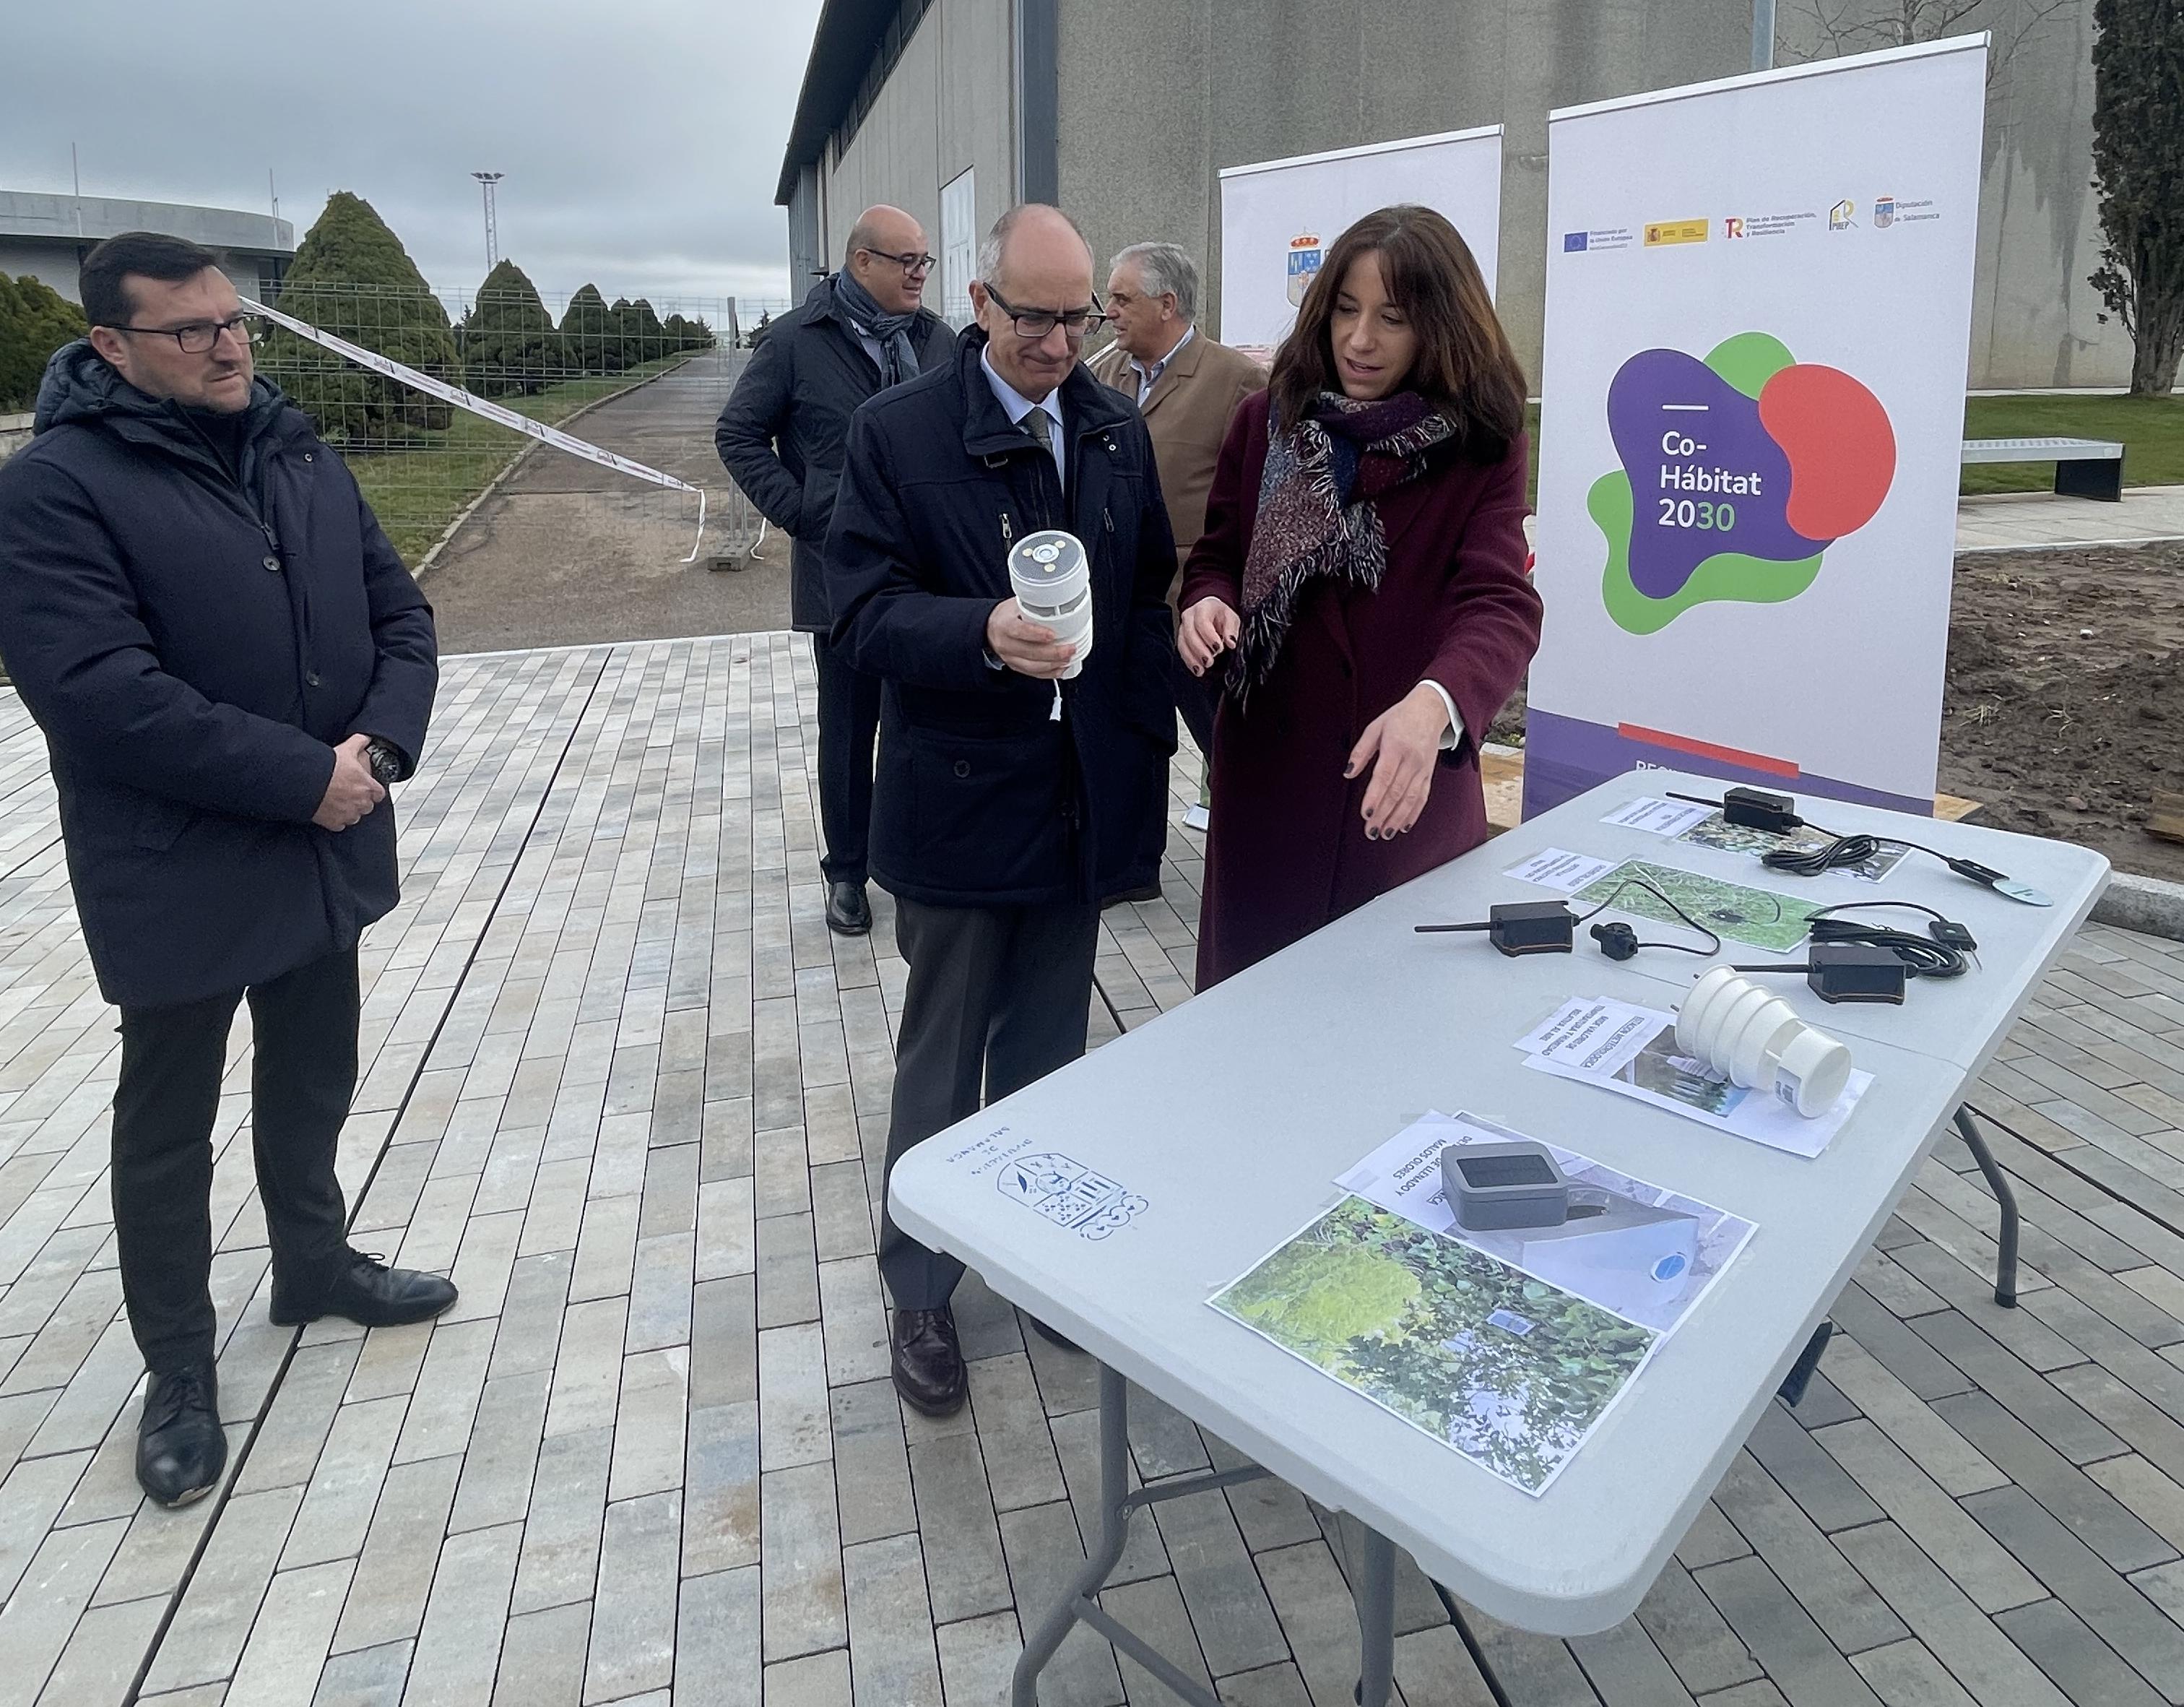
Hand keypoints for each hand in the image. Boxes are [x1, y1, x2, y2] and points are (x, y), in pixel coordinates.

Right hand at [313, 733, 386, 831]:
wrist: (307, 782)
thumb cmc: (328, 767)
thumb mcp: (346, 750)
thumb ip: (359, 743)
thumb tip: (365, 738)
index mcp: (368, 787)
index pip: (379, 794)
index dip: (373, 791)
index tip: (367, 788)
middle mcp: (361, 803)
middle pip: (367, 806)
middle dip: (360, 801)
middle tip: (349, 793)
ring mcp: (348, 815)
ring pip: (354, 817)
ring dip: (349, 811)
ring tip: (338, 801)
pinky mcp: (334, 823)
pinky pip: (339, 825)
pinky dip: (336, 820)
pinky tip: (329, 811)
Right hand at [986, 599, 1076, 678]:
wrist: (989, 628)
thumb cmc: (1005, 616)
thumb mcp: (1015, 605)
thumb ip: (1032, 605)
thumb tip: (1056, 601)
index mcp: (1005, 625)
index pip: (1019, 631)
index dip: (1037, 634)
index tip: (1052, 634)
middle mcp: (1005, 644)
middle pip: (1030, 652)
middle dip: (1053, 653)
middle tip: (1069, 649)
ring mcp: (1009, 657)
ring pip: (1032, 666)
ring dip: (1053, 664)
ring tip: (1068, 659)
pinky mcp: (1015, 666)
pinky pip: (1033, 673)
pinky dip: (1049, 673)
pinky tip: (1060, 668)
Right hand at [1178, 597, 1239, 675]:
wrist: (1210, 611)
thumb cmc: (1220, 614)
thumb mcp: (1231, 618)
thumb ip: (1231, 630)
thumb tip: (1231, 642)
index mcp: (1203, 608)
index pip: (1202, 622)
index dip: (1209, 636)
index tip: (1218, 648)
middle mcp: (1190, 616)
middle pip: (1190, 634)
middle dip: (1199, 650)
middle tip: (1209, 661)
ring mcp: (1183, 627)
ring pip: (1183, 643)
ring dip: (1192, 658)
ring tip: (1201, 669)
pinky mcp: (1181, 637)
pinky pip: (1181, 649)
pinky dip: (1189, 661)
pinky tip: (1196, 669)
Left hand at [1345, 684, 1450, 839]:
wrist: (1430, 710)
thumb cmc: (1400, 718)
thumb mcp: (1375, 728)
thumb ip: (1361, 751)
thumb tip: (1348, 773)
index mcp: (1396, 747)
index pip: (1384, 777)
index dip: (1374, 797)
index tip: (1365, 813)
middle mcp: (1411, 760)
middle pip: (1396, 792)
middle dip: (1383, 814)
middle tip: (1370, 831)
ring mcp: (1422, 769)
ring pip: (1410, 799)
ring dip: (1397, 819)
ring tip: (1385, 834)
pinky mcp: (1429, 774)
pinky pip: (1422, 797)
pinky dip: (1414, 814)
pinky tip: (1403, 826)